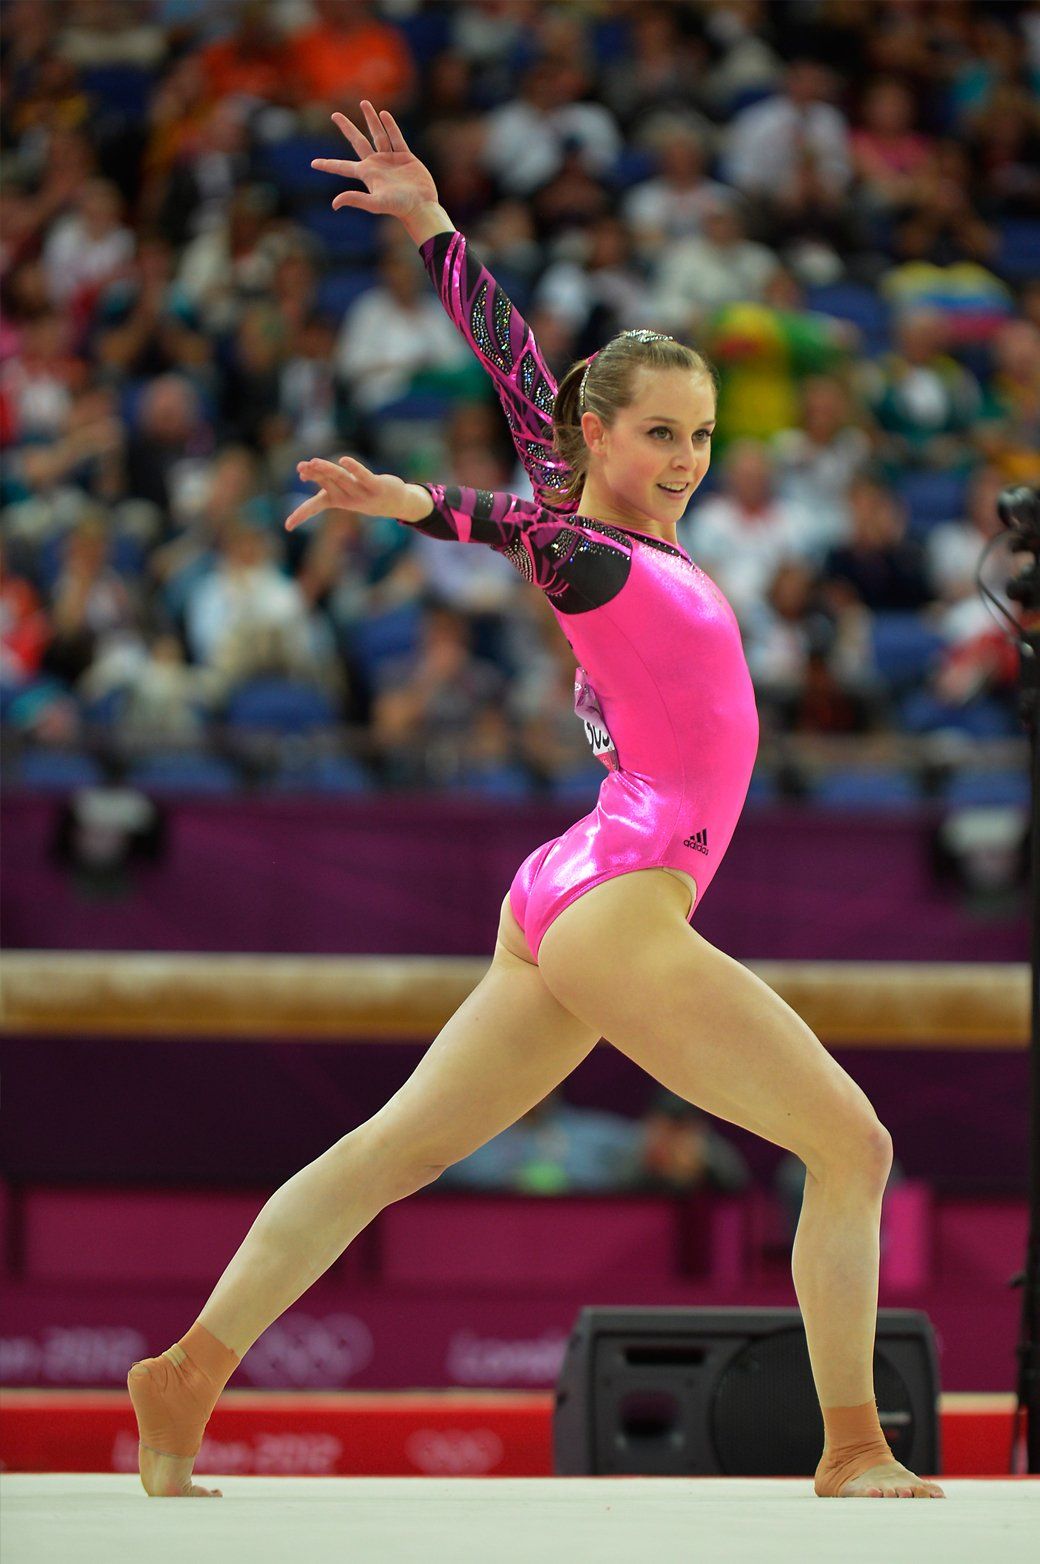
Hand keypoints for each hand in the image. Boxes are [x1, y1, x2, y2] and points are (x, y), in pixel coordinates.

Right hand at [286, 454, 430, 529]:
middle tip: (301, 467)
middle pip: (327, 484)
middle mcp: (348, 498)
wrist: (396, 502)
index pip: (314, 507)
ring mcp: (362, 493)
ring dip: (328, 470)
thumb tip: (304, 470)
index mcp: (337, 500)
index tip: (287, 527)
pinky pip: (363, 476)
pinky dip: (354, 468)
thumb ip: (325, 478)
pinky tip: (344, 459)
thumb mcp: (344, 489)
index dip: (300, 515)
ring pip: (342, 479)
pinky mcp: (376, 486)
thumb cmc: (365, 493)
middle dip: (314, 475)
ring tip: (314, 462)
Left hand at [311, 101, 446, 239]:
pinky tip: (384, 114)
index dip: (328, 165)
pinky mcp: (405, 157)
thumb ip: (355, 199)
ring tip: (364, 103)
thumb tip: (334, 203)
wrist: (421, 206)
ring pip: (378, 134)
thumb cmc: (398, 207)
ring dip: (371, 119)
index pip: (342, 167)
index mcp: (366, 174)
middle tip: (335, 115)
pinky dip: (390, 126)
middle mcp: (376, 164)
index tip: (313, 164)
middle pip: (357, 141)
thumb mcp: (375, 204)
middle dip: (346, 128)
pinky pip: (396, 137)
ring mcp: (390, 159)